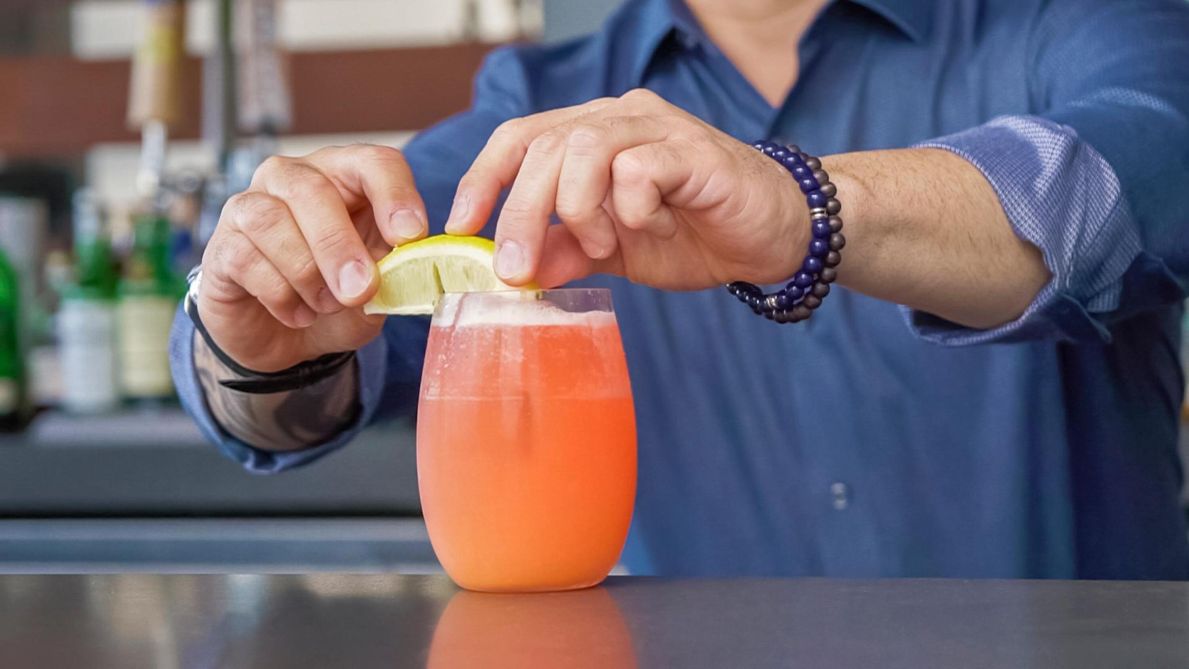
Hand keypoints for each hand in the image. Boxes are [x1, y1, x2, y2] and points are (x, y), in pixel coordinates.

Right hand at [199, 145, 427, 371]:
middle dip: (340, 245)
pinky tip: (298, 313)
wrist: (287, 342)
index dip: (395, 194)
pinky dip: (279, 295)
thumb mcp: (378, 290)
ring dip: (307, 273)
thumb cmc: (338, 299)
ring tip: (327, 305)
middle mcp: (292, 179)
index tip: (409, 235)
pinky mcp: (222, 245)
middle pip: (313, 189)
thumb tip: (403, 263)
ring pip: (271, 221)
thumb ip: (393, 272)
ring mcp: (250, 206)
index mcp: (345, 178)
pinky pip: (246, 258)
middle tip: (360, 290)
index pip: (373, 162)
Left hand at [444, 89, 806, 289]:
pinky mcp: (691, 150)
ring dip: (578, 209)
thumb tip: (512, 269)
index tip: (460, 228)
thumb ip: (565, 251)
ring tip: (604, 244)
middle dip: (517, 212)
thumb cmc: (694, 235)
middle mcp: (619, 118)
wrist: (773, 238)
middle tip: (513, 267)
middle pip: (542, 146)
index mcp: (591, 134)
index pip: (518, 138)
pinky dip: (631, 210)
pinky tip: (654, 227)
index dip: (482, 180)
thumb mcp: (613, 252)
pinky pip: (637, 170)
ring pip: (582, 148)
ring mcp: (656, 128)